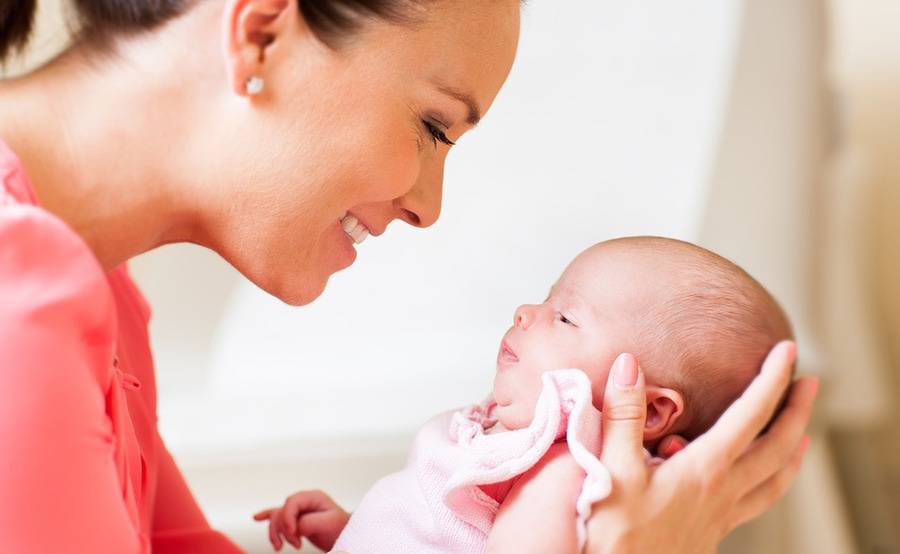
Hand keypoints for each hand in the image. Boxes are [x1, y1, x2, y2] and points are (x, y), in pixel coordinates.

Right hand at [253, 490, 349, 551]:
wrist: (345, 534)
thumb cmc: (341, 527)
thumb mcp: (329, 522)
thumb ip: (310, 521)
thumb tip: (294, 526)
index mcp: (313, 497)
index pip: (292, 503)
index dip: (288, 518)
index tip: (293, 534)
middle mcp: (303, 501)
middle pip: (282, 511)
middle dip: (285, 529)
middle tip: (297, 544)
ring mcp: (298, 510)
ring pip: (277, 517)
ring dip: (276, 532)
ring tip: (280, 547)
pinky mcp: (295, 519)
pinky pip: (277, 515)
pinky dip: (266, 516)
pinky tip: (256, 518)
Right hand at [585, 342, 817, 552]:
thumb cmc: (611, 530)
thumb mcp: (611, 467)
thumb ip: (624, 414)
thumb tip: (629, 363)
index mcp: (705, 471)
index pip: (750, 416)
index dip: (771, 380)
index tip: (785, 351)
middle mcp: (722, 493)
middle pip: (778, 449)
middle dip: (797, 412)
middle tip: (810, 383)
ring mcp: (720, 517)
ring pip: (774, 483)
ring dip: (794, 454)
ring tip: (803, 438)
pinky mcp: (709, 534)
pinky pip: (755, 505)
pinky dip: (770, 486)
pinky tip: (754, 484)